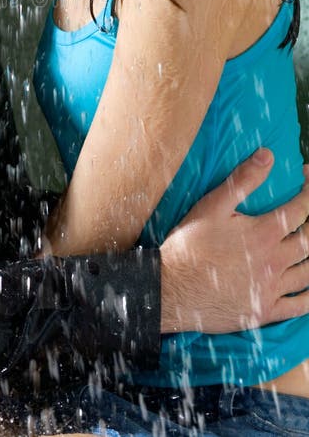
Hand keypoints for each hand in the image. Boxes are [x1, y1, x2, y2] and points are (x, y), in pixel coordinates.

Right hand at [160, 148, 308, 333]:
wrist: (172, 288)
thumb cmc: (189, 245)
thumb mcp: (212, 206)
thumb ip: (243, 180)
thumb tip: (268, 155)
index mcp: (263, 234)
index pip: (300, 209)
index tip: (307, 177)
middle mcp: (274, 262)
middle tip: (308, 212)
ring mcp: (271, 289)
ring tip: (308, 241)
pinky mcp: (265, 312)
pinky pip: (299, 307)